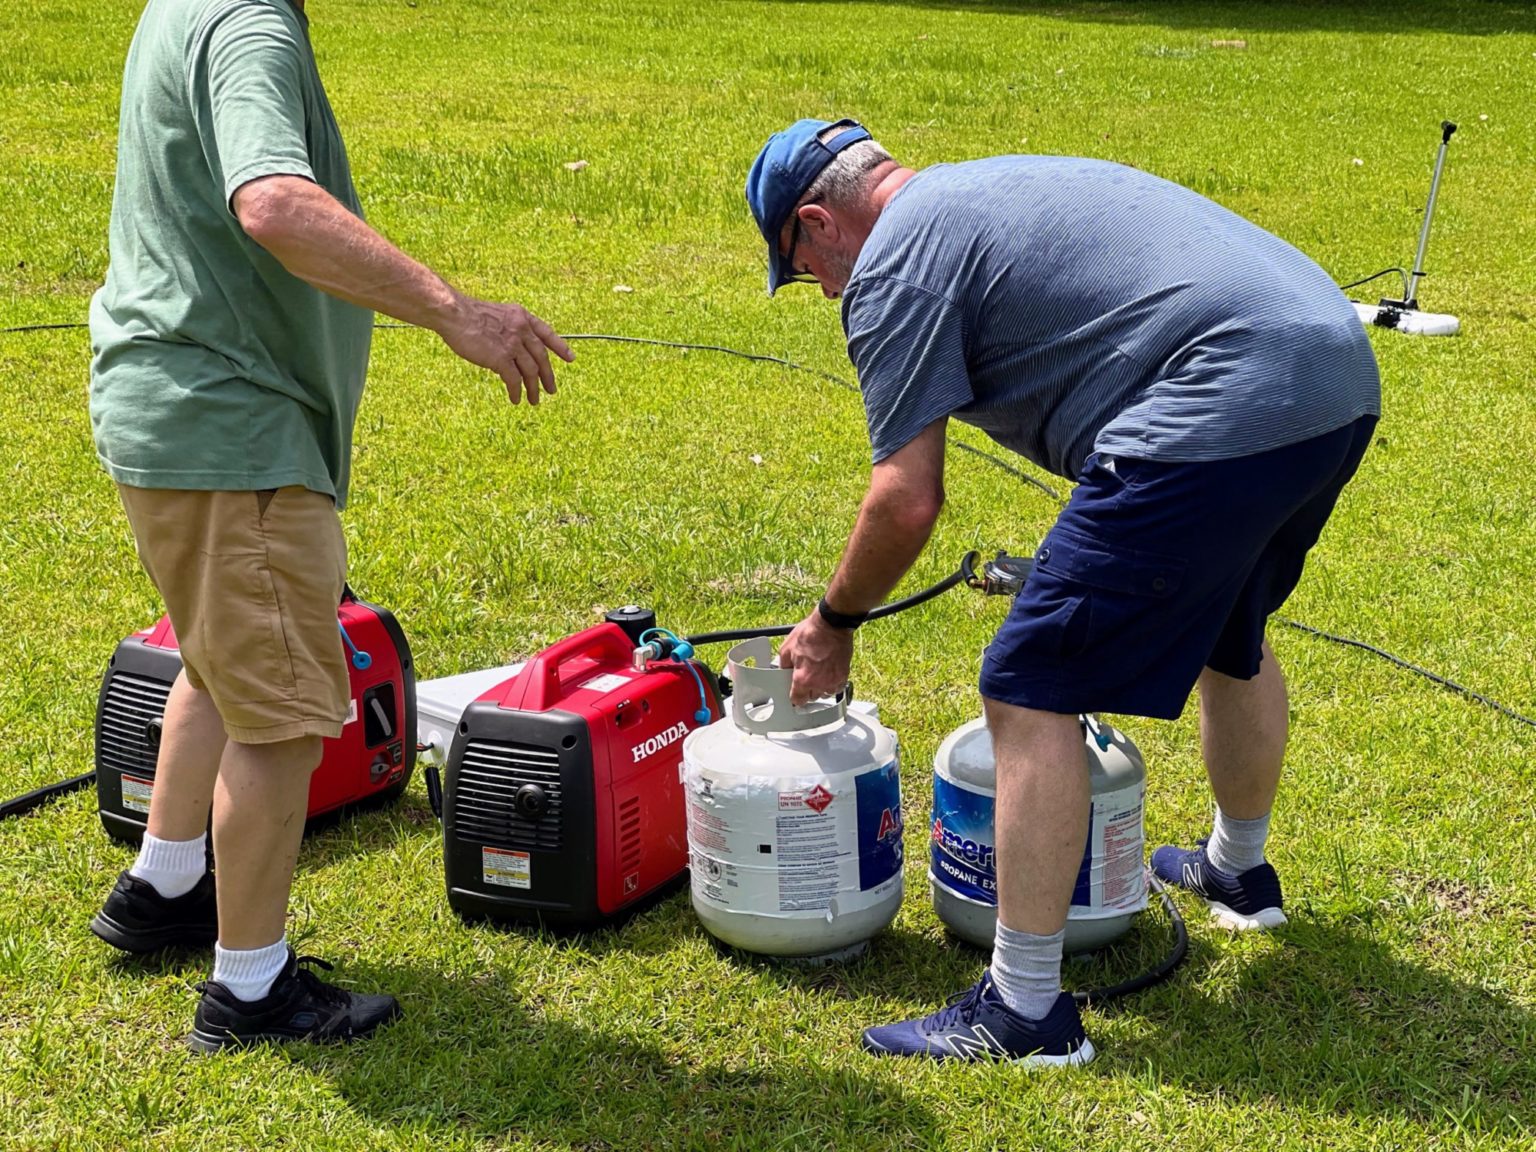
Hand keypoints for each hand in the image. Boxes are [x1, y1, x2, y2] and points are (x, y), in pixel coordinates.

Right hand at [438, 292, 574, 404]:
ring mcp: (513, 344)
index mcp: (522, 317)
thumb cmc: (468, 315)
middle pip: (541, 357)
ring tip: (534, 400)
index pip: (547, 333)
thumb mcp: (497, 316)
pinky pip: (514, 380)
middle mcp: (522, 330)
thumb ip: (510, 330)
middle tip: (552, 390)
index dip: (560, 347)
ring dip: (533, 388)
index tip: (570, 358)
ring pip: (530, 371)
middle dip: (548, 376)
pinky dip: (516, 391)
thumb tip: (513, 354)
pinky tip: (516, 399)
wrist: (454, 314)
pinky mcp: (501, 358)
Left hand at [777, 611, 854, 706]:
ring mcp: (833, 680)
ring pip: (824, 694)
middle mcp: (819, 683)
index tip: (794, 693)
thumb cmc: (811, 633)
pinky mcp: (843, 675)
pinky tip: (827, 675)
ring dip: (820, 688)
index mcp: (803, 678)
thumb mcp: (787, 648)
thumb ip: (784, 665)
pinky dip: (832, 684)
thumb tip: (784, 672)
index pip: (797, 700)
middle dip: (807, 690)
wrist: (831, 625)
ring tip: (816, 675)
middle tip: (805, 678)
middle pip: (811, 698)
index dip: (794, 697)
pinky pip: (837, 688)